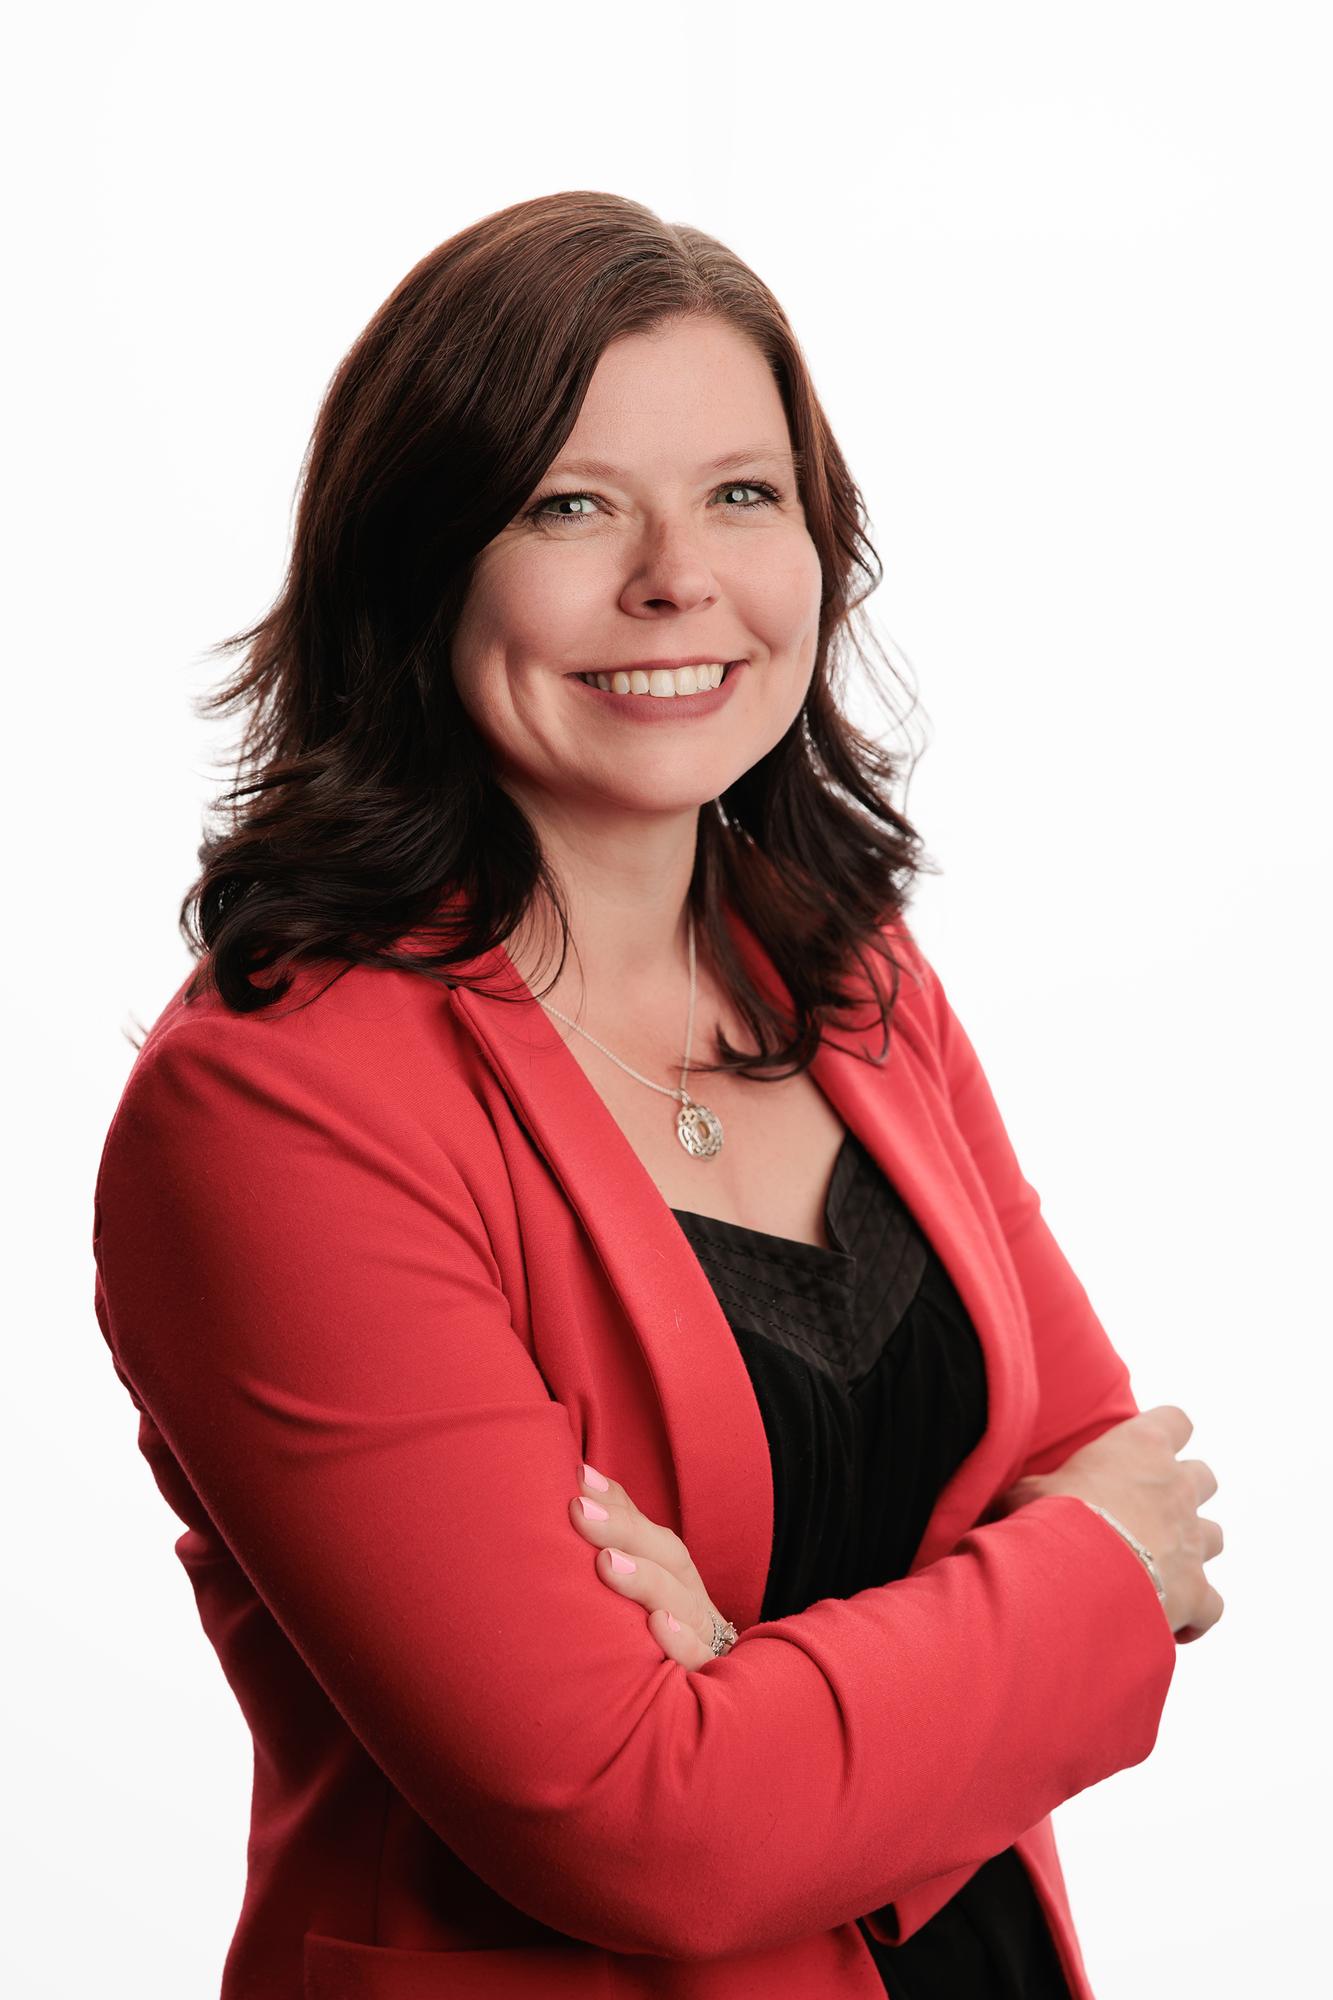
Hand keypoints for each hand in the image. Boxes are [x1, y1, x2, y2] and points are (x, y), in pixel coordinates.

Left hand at [568, 1462, 732, 1669]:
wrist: (713, 1712)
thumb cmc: (660, 1643)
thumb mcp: (643, 1591)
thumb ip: (618, 1540)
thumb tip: (580, 1479)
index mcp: (676, 1579)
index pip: (649, 1533)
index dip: (619, 1506)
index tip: (580, 1480)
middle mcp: (692, 1602)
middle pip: (669, 1558)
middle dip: (625, 1531)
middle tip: (580, 1511)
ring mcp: (704, 1641)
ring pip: (685, 1604)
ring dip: (647, 1579)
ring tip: (607, 1562)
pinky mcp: (706, 1680)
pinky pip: (700, 1660)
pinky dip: (682, 1642)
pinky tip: (659, 1626)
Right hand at [995, 1405, 1223, 1641]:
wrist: (1076, 1576)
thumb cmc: (1048, 1519)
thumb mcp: (1027, 1489)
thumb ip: (1035, 1488)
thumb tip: (1005, 1497)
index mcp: (1141, 1447)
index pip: (1175, 1421)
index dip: (1165, 1433)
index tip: (1144, 1449)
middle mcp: (1177, 1487)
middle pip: (1203, 1477)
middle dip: (1182, 1492)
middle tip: (1145, 1511)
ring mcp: (1193, 1540)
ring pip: (1214, 1536)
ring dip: (1190, 1548)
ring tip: (1155, 1565)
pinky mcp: (1197, 1591)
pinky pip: (1211, 1605)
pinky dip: (1195, 1614)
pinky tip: (1169, 1622)